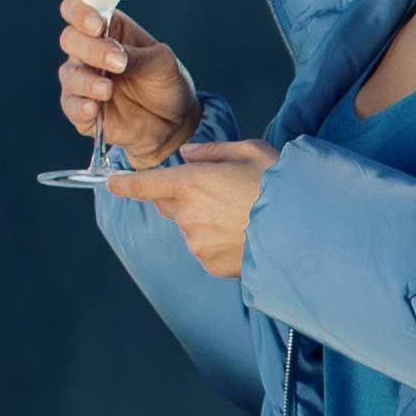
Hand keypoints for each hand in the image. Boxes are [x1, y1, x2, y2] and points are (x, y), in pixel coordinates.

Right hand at [55, 0, 196, 166]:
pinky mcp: (81, 109)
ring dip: (87, 81)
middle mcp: (89, 51)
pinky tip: (94, 109)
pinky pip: (70, 105)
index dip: (80, 13)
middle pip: (70, 39)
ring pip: (68, 73)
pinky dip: (80, 106)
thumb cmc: (165, 82)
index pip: (78, 9)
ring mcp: (82, 80)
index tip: (97, 26)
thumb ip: (136, 56)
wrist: (173, 122)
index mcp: (108, 29)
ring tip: (109, 90)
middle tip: (118, 63)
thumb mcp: (161, 63)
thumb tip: (114, 56)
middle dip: (91, 49)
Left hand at [108, 140, 272, 278]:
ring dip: (204, 221)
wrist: (303, 231)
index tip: (112, 183)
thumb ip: (213, 151)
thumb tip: (189, 154)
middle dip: (184, 197)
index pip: (144, 184)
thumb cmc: (279, 186)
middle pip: (169, 205)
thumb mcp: (250, 151)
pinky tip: (243, 235)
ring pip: (189, 228)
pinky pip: (205, 250)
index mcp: (191, 183)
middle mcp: (187, 215)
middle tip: (220, 192)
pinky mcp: (210, 264)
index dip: (125, 184)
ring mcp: (197, 243)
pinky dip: (217, 243)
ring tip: (241, 216)